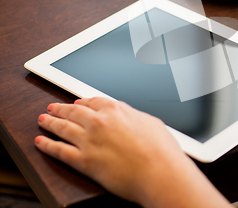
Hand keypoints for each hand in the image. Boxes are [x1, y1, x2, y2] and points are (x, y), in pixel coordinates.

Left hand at [35, 97, 229, 207]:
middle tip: (52, 108)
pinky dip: (47, 145)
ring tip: (43, 120)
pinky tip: (41, 142)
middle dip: (61, 109)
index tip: (76, 103)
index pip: (92, 100)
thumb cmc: (161, 150)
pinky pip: (59, 151)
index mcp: (116, 109)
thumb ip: (134, 116)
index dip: (81, 101)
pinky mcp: (83, 161)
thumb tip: (130, 117)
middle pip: (73, 111)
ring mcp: (89, 141)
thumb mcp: (151, 122)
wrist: (159, 172)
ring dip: (50, 123)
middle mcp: (99, 122)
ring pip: (62, 128)